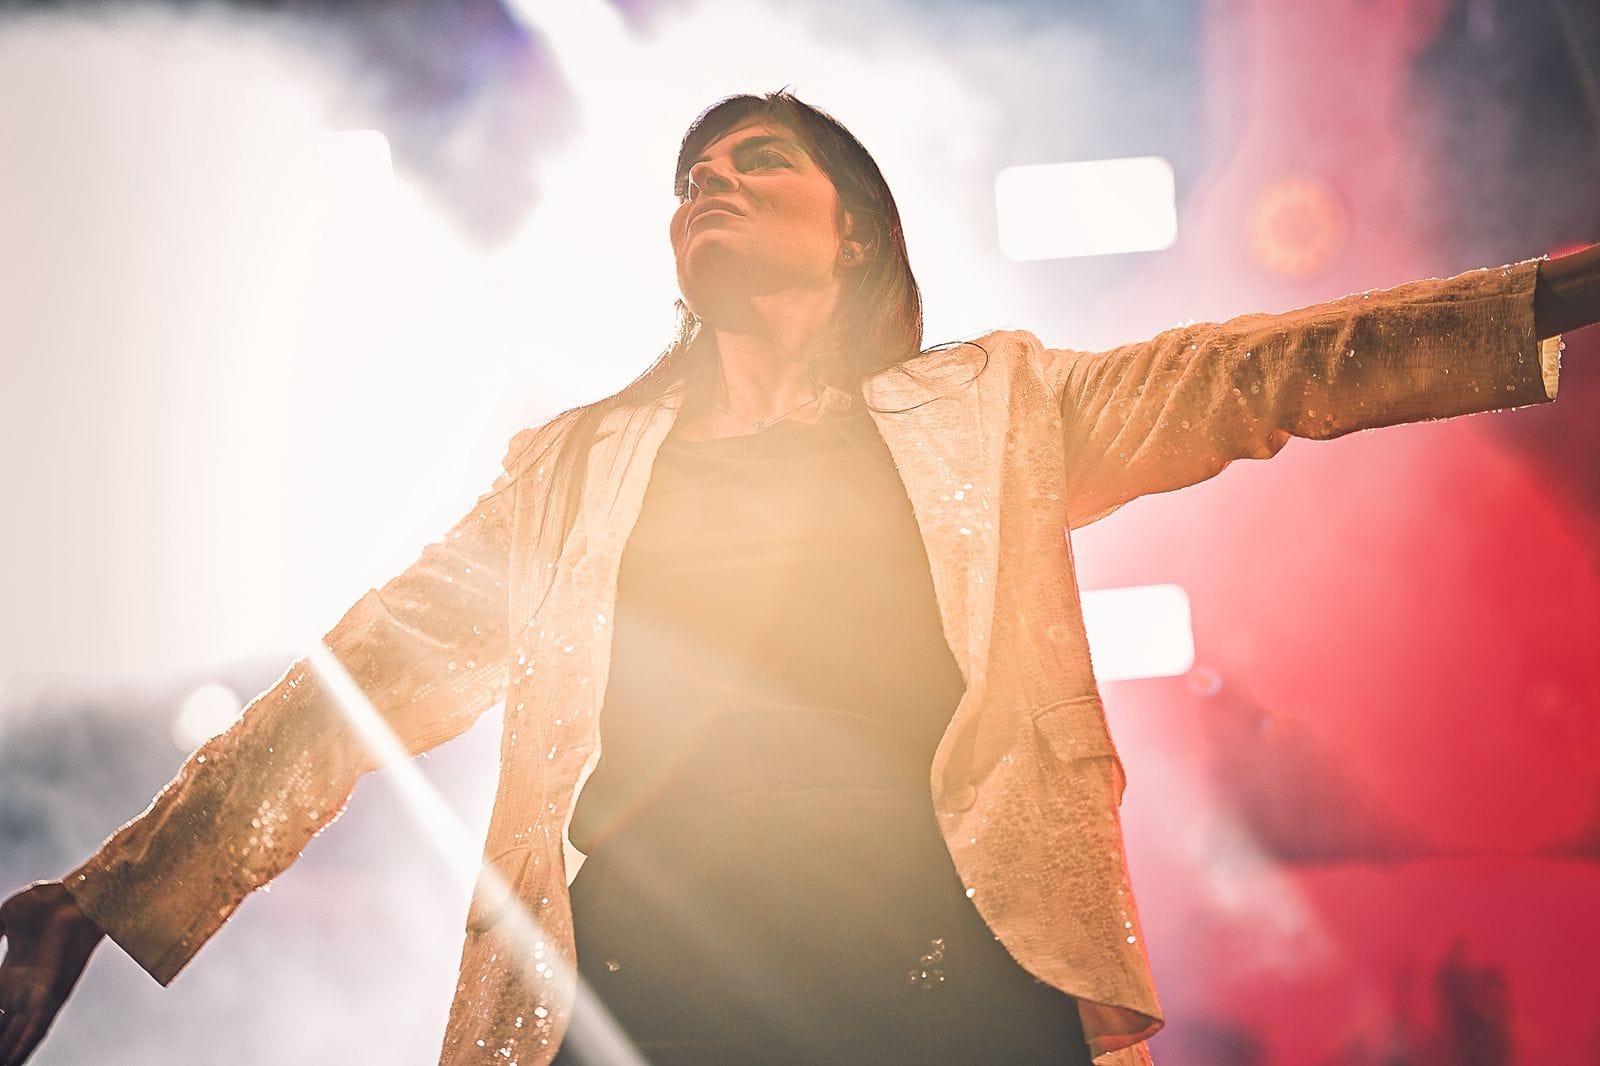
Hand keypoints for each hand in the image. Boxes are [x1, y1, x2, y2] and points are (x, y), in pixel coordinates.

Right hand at [0, 881, 104, 1064]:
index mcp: (10, 973)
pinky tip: (12, 1062)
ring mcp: (39, 993)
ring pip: (17, 1035)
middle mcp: (24, 988)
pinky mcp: (54, 993)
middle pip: (3, 1026)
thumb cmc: (46, 900)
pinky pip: (36, 1027)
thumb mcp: (5, 917)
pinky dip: (22, 1046)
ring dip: (8, 1053)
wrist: (79, 893)